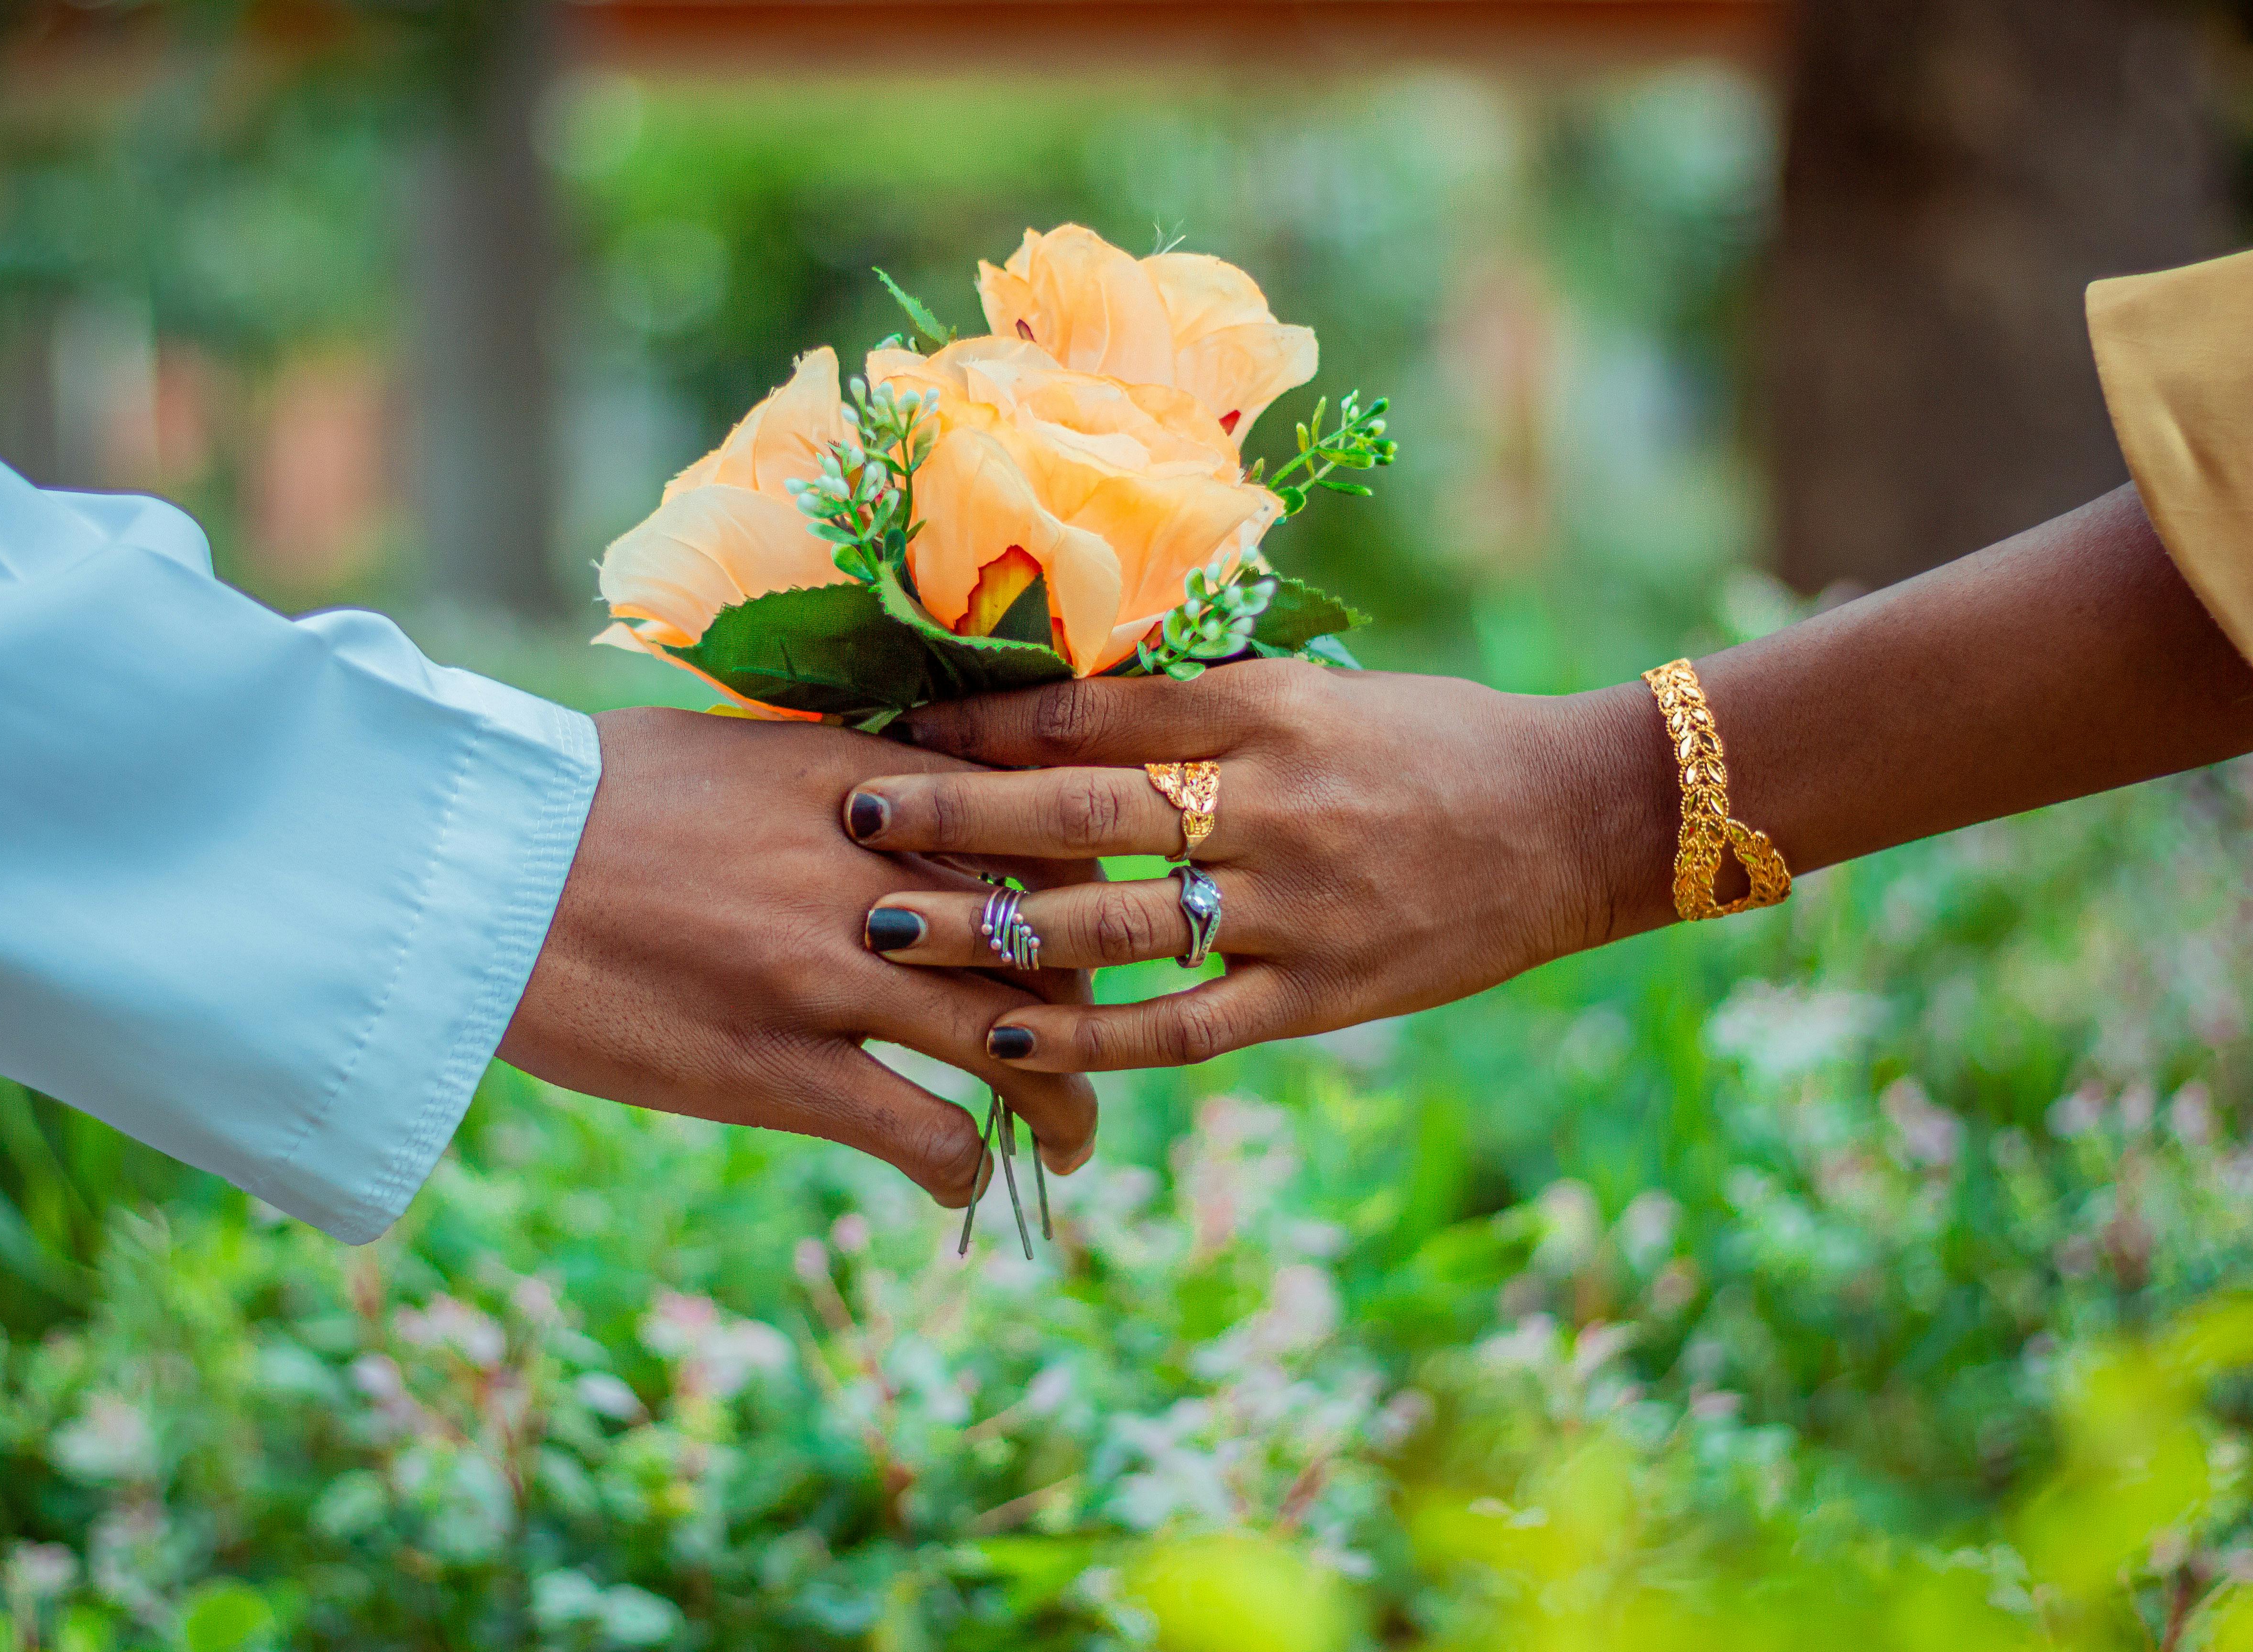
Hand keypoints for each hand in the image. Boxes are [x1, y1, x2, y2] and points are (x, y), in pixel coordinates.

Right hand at [498, 708, 1097, 1199]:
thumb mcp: (727, 746)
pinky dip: (962, 1166)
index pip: (1030, 825)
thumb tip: (891, 791)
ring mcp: (826, 978)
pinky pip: (922, 1133)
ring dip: (1064, 1103)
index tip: (1084, 917)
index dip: (1081, 880)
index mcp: (857, 782)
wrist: (471, 869)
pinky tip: (959, 1181)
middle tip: (1089, 1038)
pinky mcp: (776, 1071)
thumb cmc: (579, 796)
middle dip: (1088, 998)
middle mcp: (865, 876)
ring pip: (1015, 1046)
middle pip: (1047, 936)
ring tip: (1076, 1139)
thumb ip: (827, 771)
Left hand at [840, 660, 1666, 1070]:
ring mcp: (1298, 906)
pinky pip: (1187, 1025)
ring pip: (1117, 921)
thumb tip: (1067, 696)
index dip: (983, 724)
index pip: (1094, 712)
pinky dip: (1094, 1034)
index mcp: (1266, 712)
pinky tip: (1008, 1041)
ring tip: (890, 932)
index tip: (897, 729)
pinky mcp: (1323, 995)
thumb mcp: (1321, 692)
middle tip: (849, 815)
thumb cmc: (1437, 742)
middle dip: (954, 815)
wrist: (1575, 820)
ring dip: (994, 929)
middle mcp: (1271, 802)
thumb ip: (1205, 701)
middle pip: (1082, 808)